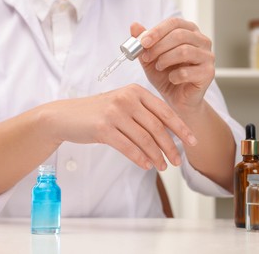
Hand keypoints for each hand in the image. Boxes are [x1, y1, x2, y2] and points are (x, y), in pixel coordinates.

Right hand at [43, 84, 196, 170]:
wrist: (66, 116)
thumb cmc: (97, 112)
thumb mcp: (122, 105)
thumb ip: (143, 114)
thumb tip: (168, 136)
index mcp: (135, 91)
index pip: (165, 111)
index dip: (181, 128)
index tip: (192, 142)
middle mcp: (127, 99)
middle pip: (157, 127)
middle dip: (171, 147)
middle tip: (178, 161)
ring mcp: (114, 113)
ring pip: (144, 139)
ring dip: (157, 156)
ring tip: (163, 167)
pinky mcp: (103, 128)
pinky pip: (128, 147)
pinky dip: (140, 158)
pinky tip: (147, 165)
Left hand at [130, 18, 214, 113]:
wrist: (178, 100)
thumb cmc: (166, 76)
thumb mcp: (150, 58)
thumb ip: (143, 43)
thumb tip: (134, 26)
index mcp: (189, 31)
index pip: (174, 23)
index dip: (157, 31)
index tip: (143, 42)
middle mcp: (202, 41)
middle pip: (179, 35)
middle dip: (158, 47)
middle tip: (147, 57)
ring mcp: (207, 57)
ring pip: (184, 51)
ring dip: (165, 60)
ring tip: (159, 68)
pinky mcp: (208, 73)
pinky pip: (187, 72)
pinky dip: (174, 76)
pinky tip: (171, 79)